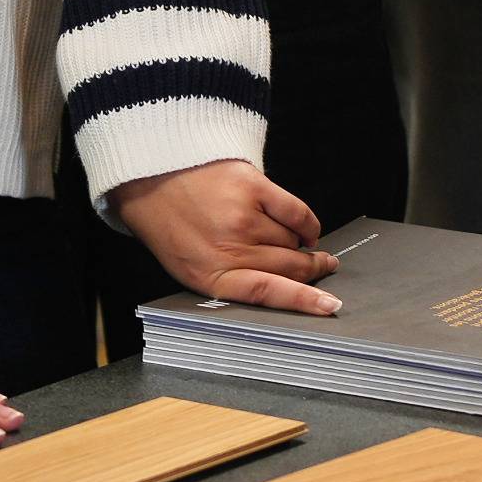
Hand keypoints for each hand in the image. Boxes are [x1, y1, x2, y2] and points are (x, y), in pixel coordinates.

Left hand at [110, 159, 335, 313]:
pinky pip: (298, 213)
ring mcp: (242, 217)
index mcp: (210, 276)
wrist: (150, 175)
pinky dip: (307, 223)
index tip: (330, 306)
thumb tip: (290, 284)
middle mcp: (228, 249)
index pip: (267, 293)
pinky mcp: (252, 187)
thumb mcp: (193, 265)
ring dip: (296, 243)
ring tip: (283, 237)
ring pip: (293, 241)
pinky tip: (304, 228)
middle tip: (324, 266)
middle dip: (312, 269)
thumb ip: (234, 278)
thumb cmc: (173, 224)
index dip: (304, 301)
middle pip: (290, 267)